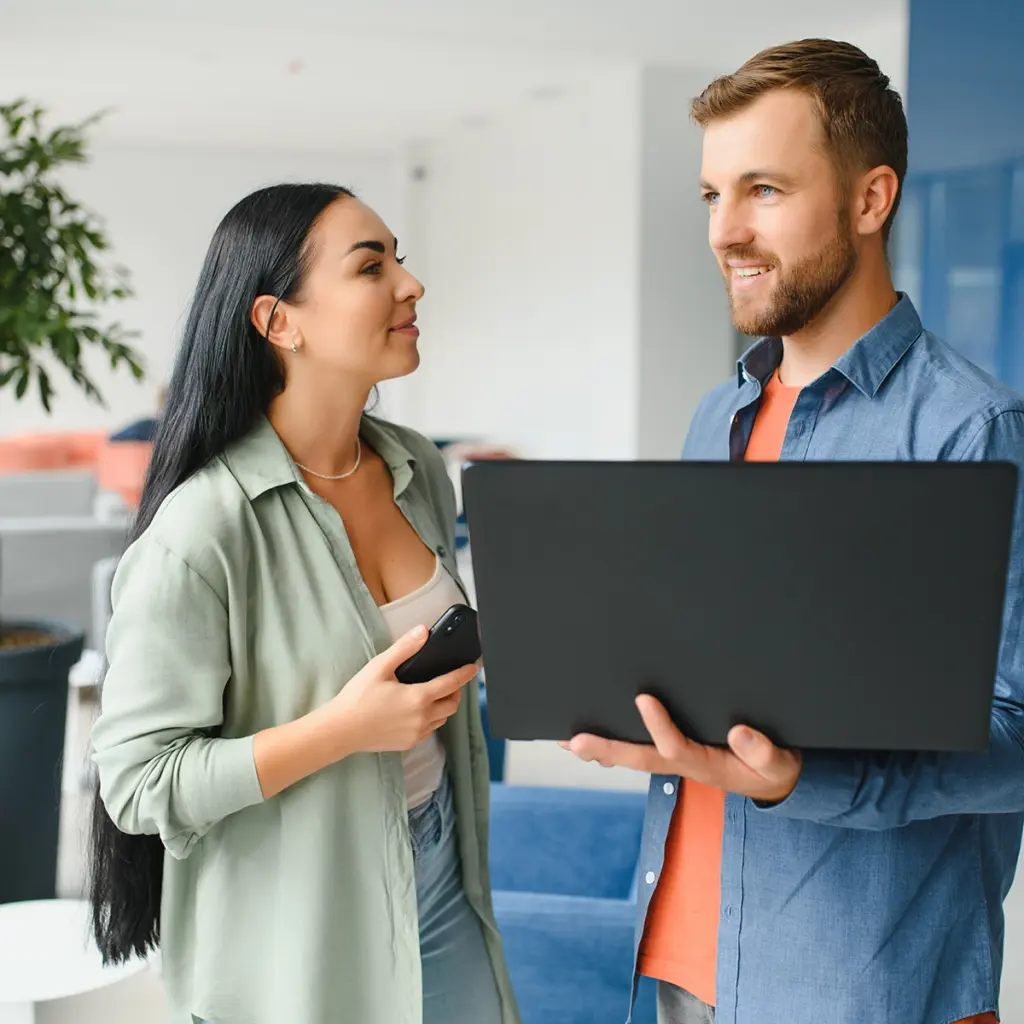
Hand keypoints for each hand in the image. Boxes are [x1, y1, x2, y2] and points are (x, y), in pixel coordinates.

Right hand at [325, 626, 476, 757]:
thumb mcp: (379, 667)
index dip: (464, 673)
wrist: (340, 730)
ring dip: (444, 706)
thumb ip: (404, 648)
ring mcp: (416, 733)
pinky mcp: (408, 744)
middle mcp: (422, 718)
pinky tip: (420, 711)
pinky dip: (432, 719)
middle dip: (456, 691)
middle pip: (452, 705)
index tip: (473, 667)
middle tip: (450, 681)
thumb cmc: (357, 697)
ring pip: (443, 719)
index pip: (451, 683)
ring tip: (436, 694)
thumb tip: (423, 631)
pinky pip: (430, 731)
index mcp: (418, 698)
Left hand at [560, 695, 801, 802]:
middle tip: (574, 741)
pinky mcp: (673, 752)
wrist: (774, 781)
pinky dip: (610, 745)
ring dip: (599, 749)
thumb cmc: (773, 767)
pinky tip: (587, 737)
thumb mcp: (778, 763)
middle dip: (605, 748)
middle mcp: (683, 763)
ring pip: (631, 755)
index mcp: (706, 764)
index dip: (658, 725)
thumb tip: (740, 732)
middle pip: (638, 758)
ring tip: (565, 738)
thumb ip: (763, 751)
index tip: (643, 699)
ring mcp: (675, 759)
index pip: (675, 746)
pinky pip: (637, 749)